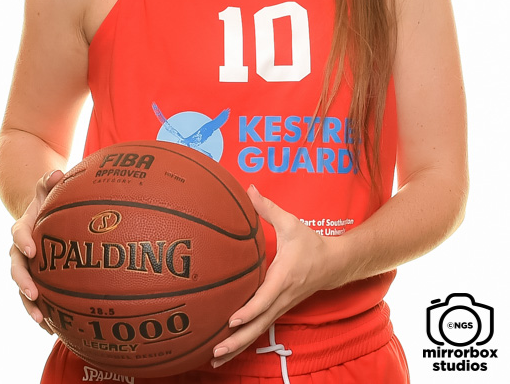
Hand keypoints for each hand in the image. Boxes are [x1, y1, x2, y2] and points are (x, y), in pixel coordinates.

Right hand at [10, 169, 63, 332]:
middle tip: (34, 293)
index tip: (32, 251)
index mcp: (23, 228)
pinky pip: (36, 298)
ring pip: (22, 289)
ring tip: (42, 321)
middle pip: (15, 269)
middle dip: (23, 282)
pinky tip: (55, 329)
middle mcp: (20, 250)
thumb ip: (50, 180)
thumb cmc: (49, 201)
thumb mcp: (48, 188)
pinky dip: (43, 312)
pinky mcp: (35, 278)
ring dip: (30, 305)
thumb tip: (58, 172)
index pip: (18, 234)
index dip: (23, 242)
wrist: (42, 215)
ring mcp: (26, 267)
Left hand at [210, 185, 340, 367]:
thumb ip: (268, 208)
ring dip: (238, 347)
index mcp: (284, 278)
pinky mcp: (279, 309)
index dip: (249, 310)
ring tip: (215, 359)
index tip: (232, 320)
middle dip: (237, 340)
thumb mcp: (291, 223)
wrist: (334, 264)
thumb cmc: (310, 243)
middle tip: (214, 351)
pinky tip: (228, 349)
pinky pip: (260, 328)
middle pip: (259, 324)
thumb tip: (249, 189)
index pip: (266, 298)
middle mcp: (282, 297)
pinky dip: (245, 340)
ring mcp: (281, 307)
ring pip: (258, 331)